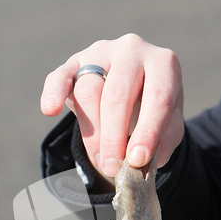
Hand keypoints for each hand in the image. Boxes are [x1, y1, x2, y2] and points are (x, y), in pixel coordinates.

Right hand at [40, 34, 184, 176]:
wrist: (135, 90)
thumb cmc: (154, 111)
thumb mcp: (170, 126)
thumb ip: (162, 142)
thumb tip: (140, 162)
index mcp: (163, 65)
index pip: (157, 99)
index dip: (147, 133)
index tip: (137, 161)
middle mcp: (132, 50)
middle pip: (117, 95)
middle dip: (113, 138)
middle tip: (112, 168)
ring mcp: (101, 52)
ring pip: (89, 91)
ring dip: (92, 134)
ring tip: (101, 161)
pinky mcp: (74, 62)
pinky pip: (60, 76)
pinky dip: (53, 92)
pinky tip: (50, 109)